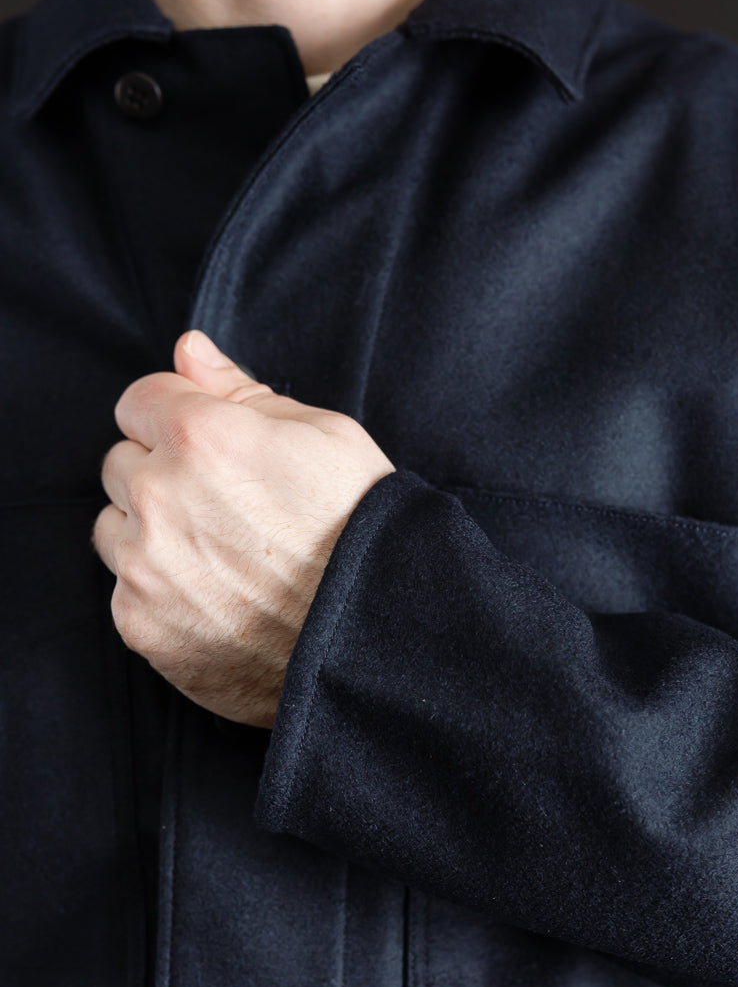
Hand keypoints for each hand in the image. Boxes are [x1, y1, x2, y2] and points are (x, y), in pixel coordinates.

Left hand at [92, 329, 394, 728]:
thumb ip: (241, 391)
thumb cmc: (361, 530)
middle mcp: (158, 496)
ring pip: (114, 528)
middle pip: (121, 464)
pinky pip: (127, 591)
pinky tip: (217, 601)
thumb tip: (188, 350)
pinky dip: (162, 594)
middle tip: (226, 510)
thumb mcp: (324, 435)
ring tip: (219, 558)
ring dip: (151, 534)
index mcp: (199, 435)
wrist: (373, 636)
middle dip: (162, 476)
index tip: (210, 450)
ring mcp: (144, 565)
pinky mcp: (141, 624)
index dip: (177, 420)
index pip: (139, 401)